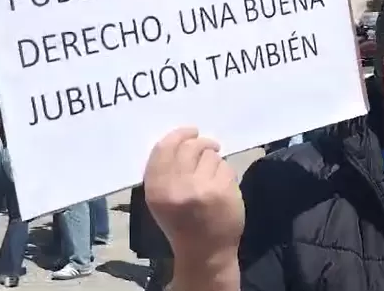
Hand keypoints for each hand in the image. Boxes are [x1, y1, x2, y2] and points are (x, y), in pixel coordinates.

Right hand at [143, 127, 243, 271]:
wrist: (205, 252)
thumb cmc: (181, 224)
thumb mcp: (161, 199)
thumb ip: (166, 171)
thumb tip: (182, 139)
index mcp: (156, 188)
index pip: (165, 148)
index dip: (179, 135)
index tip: (190, 132)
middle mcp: (177, 186)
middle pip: (190, 146)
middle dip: (201, 143)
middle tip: (209, 146)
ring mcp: (202, 188)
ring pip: (212, 156)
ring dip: (214, 162)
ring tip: (212, 179)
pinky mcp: (223, 191)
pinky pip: (227, 168)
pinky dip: (226, 174)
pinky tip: (222, 189)